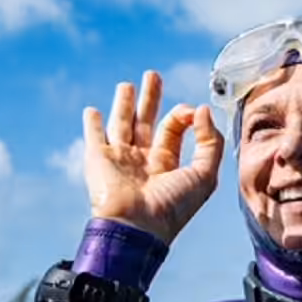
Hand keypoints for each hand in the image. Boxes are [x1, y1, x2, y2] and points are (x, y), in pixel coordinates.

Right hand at [82, 70, 223, 244]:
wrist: (137, 226)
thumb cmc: (173, 206)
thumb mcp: (205, 175)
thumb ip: (210, 142)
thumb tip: (202, 110)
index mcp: (167, 163)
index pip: (173, 129)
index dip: (183, 115)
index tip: (191, 111)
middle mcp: (143, 159)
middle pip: (146, 121)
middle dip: (150, 98)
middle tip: (153, 75)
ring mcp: (120, 158)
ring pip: (121, 123)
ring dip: (123, 104)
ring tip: (127, 85)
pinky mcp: (98, 159)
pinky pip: (94, 137)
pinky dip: (91, 124)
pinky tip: (92, 111)